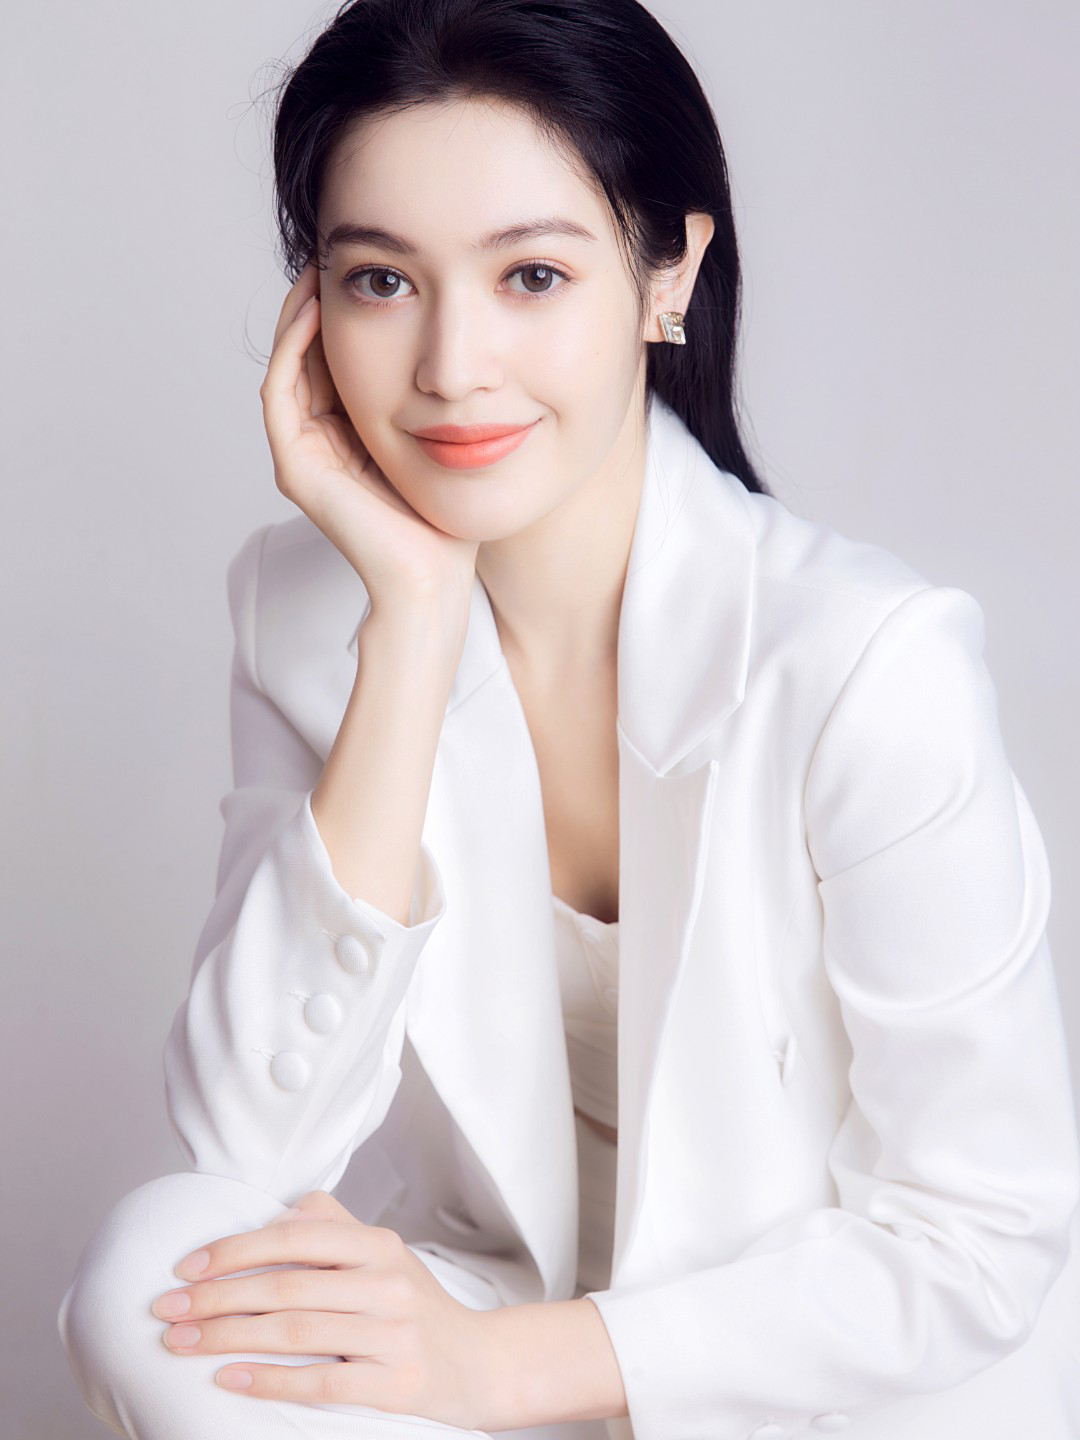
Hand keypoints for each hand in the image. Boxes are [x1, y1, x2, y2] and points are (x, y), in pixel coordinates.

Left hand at [151, 1188, 493, 1427]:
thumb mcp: (384, 1254)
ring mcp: (393, 1335)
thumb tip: (272, 1216)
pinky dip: (269, 1380)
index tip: (185, 1268)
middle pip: (285, 1286)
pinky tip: (229, 1379)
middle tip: (165, 1311)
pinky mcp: (395, 1384)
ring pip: (295, 1332)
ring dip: (228, 1338)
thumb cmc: (415, 1307)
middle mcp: (387, 1283)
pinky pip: (321, 1383)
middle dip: (215, 1299)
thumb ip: (332, 1226)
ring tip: (181, 1344)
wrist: (479, 1363)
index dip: (233, 1250)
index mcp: (378, 1244)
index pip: (293, 1237)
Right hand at [261, 261, 478, 613]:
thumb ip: (434, 399)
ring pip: (290, 367)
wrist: (435, 580)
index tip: (371, 266)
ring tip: (321, 267)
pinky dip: (293, 349)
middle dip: (321, 302)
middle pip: (310, 356)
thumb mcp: (447, 440)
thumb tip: (457, 344)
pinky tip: (317, 310)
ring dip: (301, 314)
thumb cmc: (450, 522)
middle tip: (336, 251)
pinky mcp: (295, 469)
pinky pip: (281, 393)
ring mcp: (302, 456)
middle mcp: (320, 444)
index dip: (349, 310)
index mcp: (352, 437)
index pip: (340, 358)